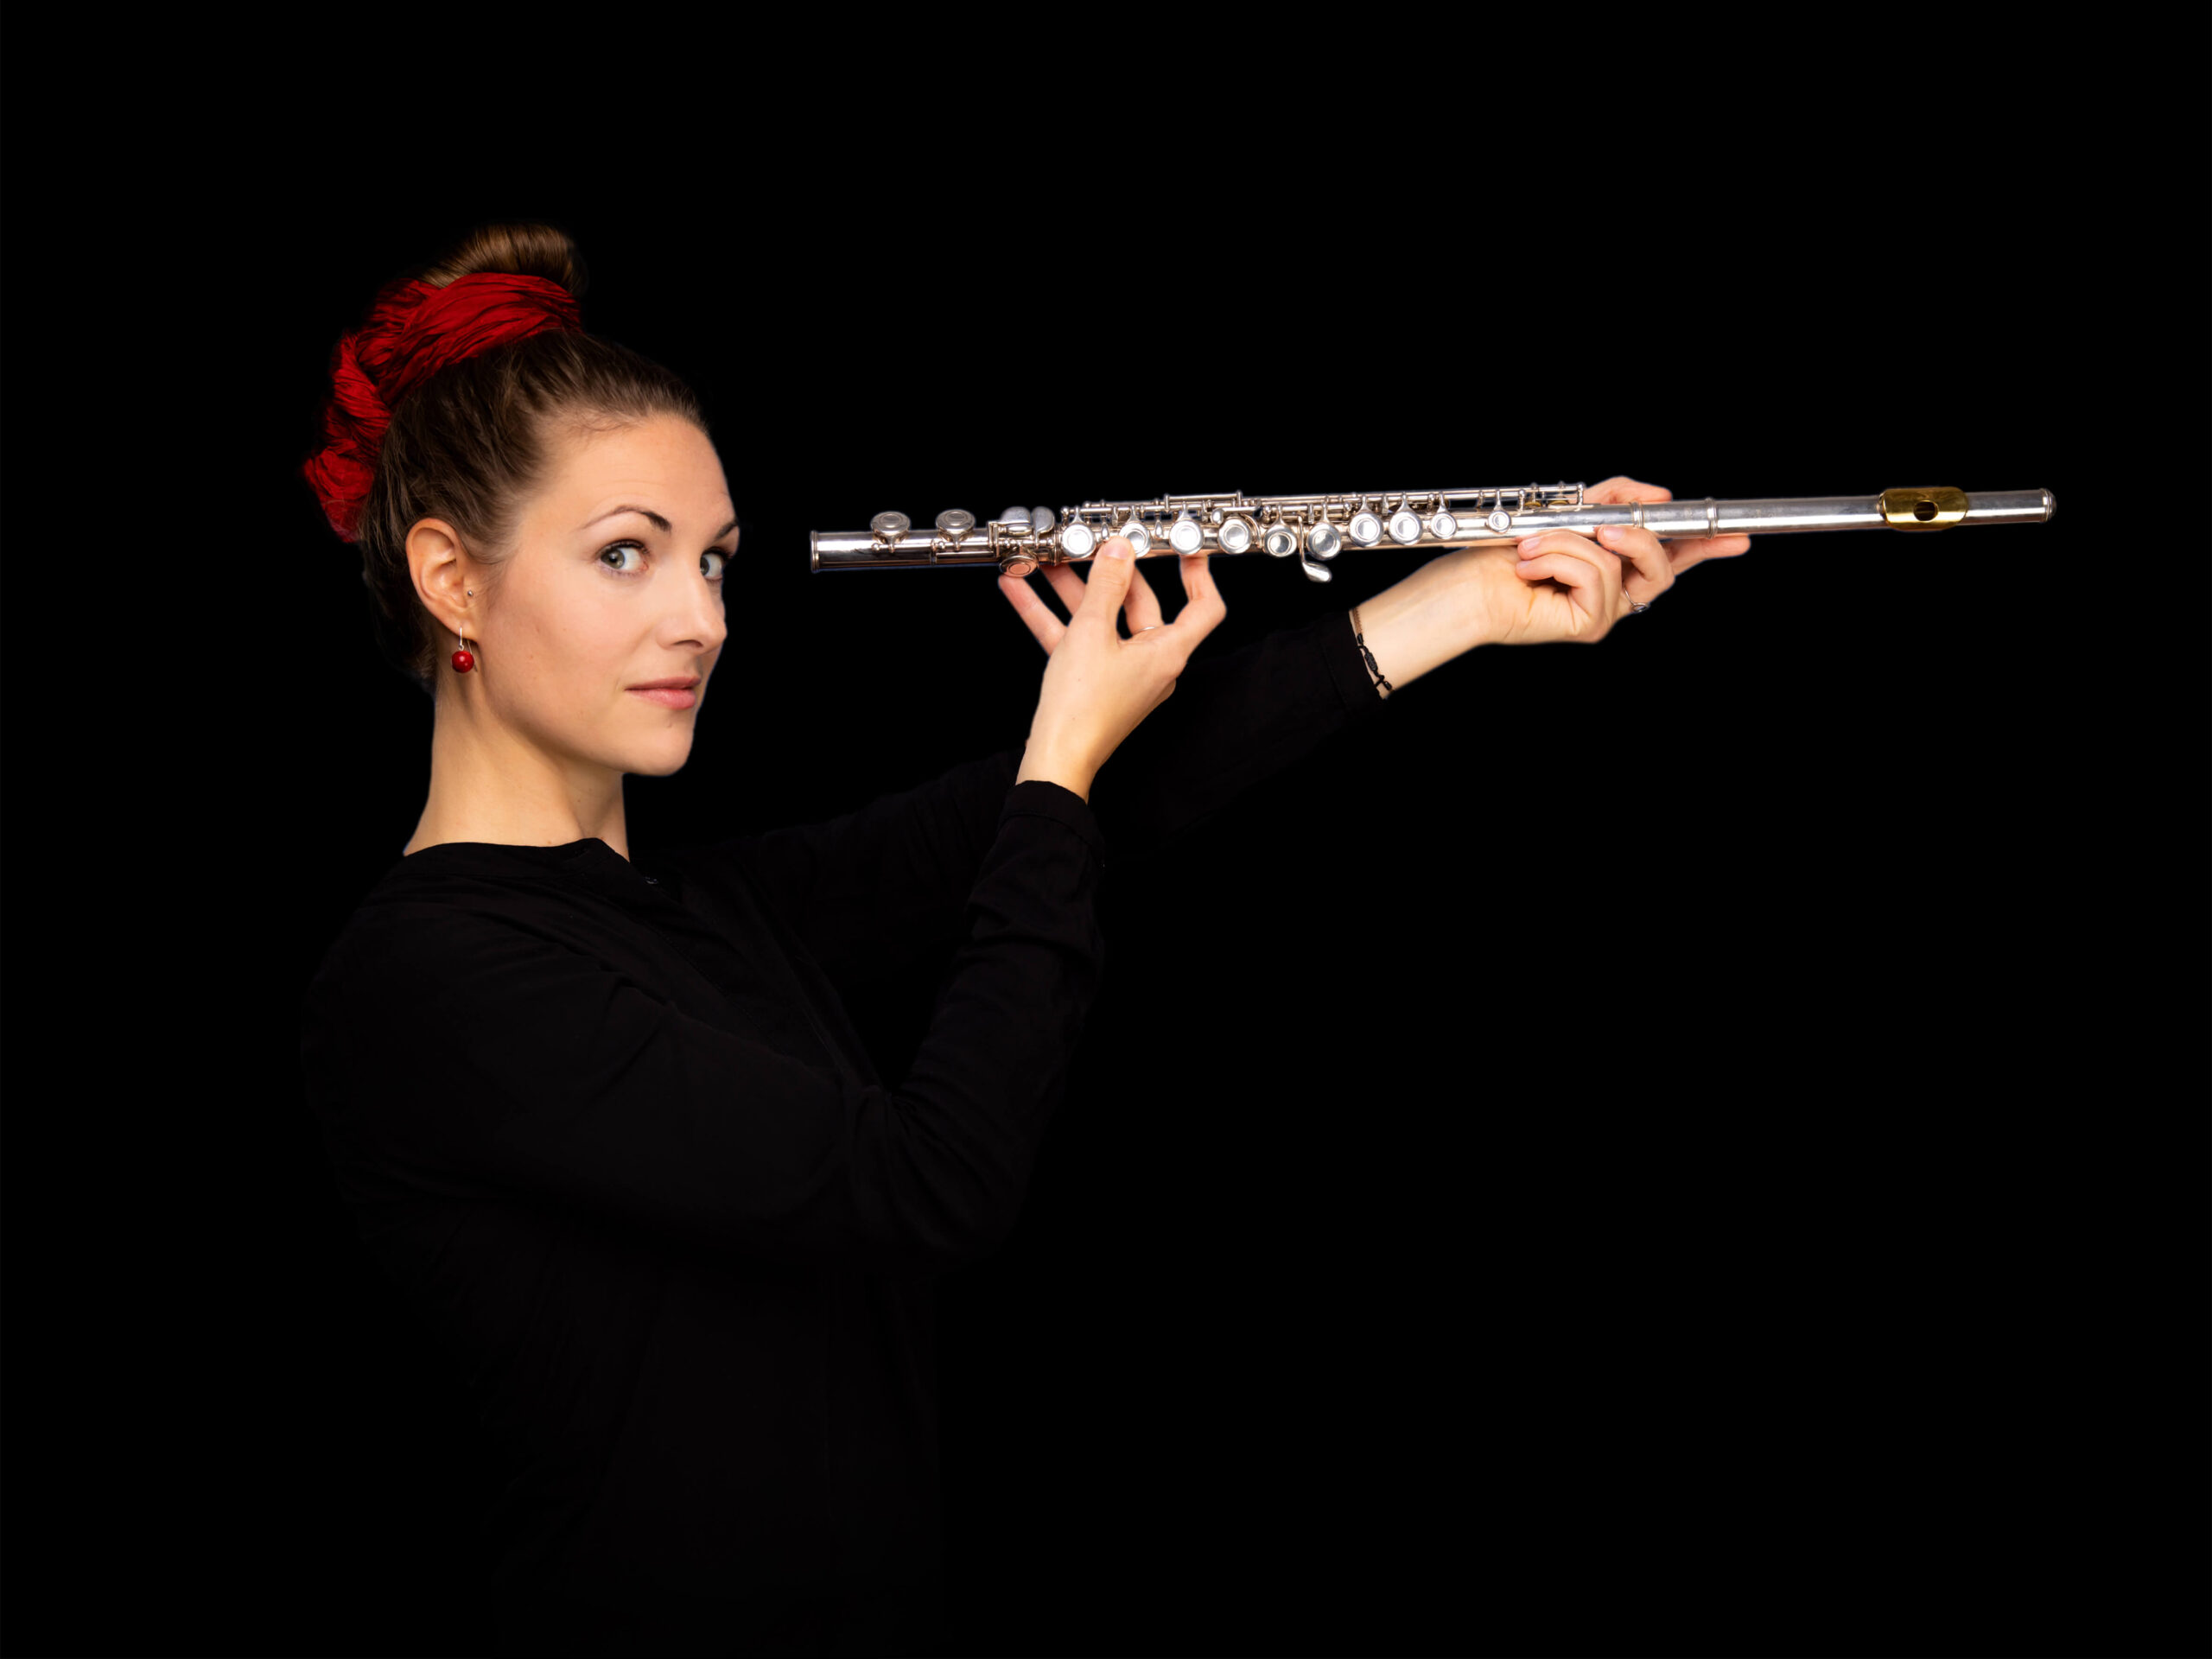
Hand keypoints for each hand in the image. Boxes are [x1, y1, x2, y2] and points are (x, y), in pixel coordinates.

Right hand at [999, 540, 1226, 796]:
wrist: (1055, 759)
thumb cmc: (1082, 709)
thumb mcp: (1091, 633)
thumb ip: (1105, 586)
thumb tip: (1120, 552)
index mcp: (1167, 653)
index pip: (1204, 607)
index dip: (1199, 573)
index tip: (1186, 547)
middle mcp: (1151, 663)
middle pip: (1140, 605)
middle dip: (1109, 572)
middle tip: (1092, 544)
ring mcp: (1121, 673)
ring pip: (1101, 619)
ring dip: (1071, 589)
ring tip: (1046, 561)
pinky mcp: (1093, 681)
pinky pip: (1076, 639)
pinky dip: (1052, 616)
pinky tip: (1020, 592)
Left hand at [1439, 476, 1753, 647]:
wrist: (1463, 586)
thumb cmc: (1503, 551)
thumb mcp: (1566, 510)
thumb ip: (1614, 499)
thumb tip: (1659, 494)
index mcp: (1615, 566)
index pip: (1673, 556)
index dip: (1708, 546)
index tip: (1739, 536)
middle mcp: (1616, 594)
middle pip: (1663, 564)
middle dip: (1637, 534)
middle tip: (1604, 525)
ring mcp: (1605, 612)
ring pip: (1620, 561)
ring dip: (1569, 542)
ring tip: (1530, 549)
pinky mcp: (1589, 625)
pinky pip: (1596, 575)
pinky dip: (1560, 559)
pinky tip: (1531, 569)